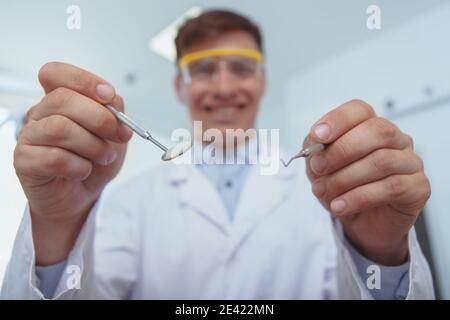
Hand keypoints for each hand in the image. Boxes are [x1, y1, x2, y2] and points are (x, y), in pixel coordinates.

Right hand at [14, 62, 132, 264]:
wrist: (82, 196)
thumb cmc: (94, 161)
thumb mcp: (113, 133)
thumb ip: (114, 112)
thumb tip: (113, 102)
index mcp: (59, 100)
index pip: (56, 74)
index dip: (84, 80)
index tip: (109, 96)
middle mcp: (40, 114)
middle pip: (62, 99)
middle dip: (99, 118)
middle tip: (118, 136)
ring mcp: (29, 137)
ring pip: (59, 128)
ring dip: (92, 145)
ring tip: (105, 157)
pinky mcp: (24, 162)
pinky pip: (53, 158)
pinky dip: (78, 166)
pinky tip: (84, 170)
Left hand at [305, 100, 430, 264]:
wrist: (358, 223)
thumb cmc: (342, 188)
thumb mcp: (320, 168)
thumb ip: (316, 150)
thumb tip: (314, 142)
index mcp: (370, 127)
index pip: (360, 110)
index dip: (338, 120)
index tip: (317, 136)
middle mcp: (395, 140)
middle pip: (376, 131)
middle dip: (341, 151)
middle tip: (318, 168)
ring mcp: (410, 162)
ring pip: (382, 161)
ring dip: (345, 178)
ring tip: (324, 192)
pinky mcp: (418, 188)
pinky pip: (392, 187)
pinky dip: (358, 198)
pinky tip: (340, 205)